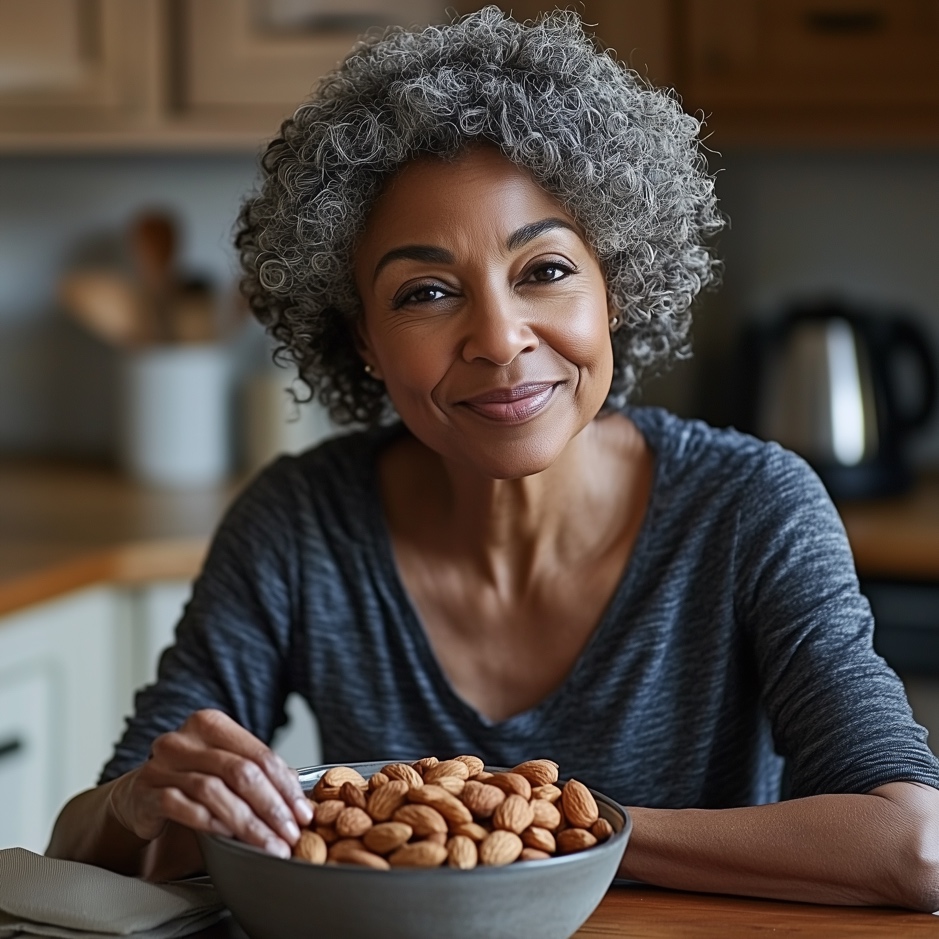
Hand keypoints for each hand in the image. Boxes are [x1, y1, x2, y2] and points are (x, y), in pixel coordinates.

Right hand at [106, 709, 312, 857]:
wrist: (140, 796)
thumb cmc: (191, 781)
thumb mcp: (227, 771)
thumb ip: (259, 776)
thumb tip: (300, 802)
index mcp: (210, 724)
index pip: (259, 755)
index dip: (285, 787)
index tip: (303, 814)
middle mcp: (184, 739)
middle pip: (240, 772)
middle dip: (271, 807)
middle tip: (290, 834)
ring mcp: (161, 764)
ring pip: (214, 791)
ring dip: (247, 823)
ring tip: (267, 845)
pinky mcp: (145, 792)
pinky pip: (183, 807)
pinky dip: (210, 822)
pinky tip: (228, 837)